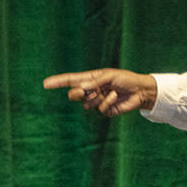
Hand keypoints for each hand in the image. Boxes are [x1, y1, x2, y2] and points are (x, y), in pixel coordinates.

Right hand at [42, 68, 157, 116]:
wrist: (140, 91)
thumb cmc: (126, 79)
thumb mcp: (110, 76)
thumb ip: (96, 81)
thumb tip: (82, 87)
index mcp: (90, 79)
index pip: (70, 81)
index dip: (57, 82)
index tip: (45, 84)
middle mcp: (91, 90)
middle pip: (74, 95)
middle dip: (78, 93)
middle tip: (88, 90)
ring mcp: (98, 101)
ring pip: (87, 105)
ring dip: (98, 98)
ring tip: (110, 92)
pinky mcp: (106, 110)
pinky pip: (100, 110)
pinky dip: (108, 103)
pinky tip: (115, 97)